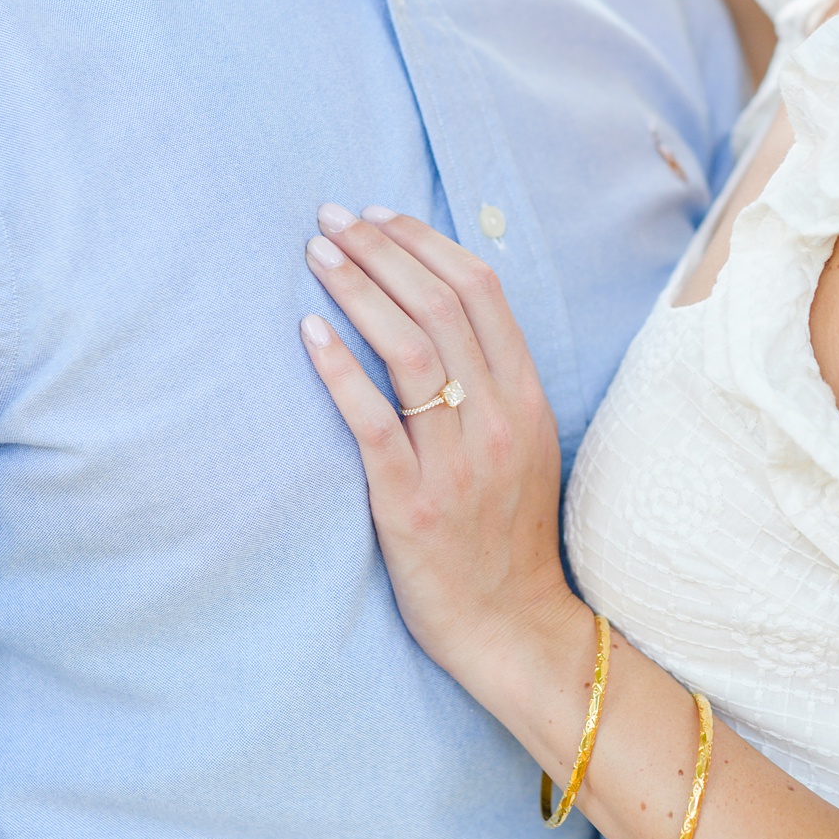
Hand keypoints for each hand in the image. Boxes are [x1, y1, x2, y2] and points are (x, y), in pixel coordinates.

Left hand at [297, 204, 576, 686]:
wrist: (510, 623)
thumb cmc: (506, 532)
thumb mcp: (524, 445)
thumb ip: (495, 383)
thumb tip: (443, 313)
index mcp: (528, 398)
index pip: (482, 293)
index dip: (427, 243)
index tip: (379, 215)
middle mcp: (499, 420)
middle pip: (442, 307)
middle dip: (382, 251)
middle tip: (332, 221)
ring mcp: (458, 462)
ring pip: (409, 351)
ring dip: (359, 291)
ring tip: (316, 257)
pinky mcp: (412, 503)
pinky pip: (375, 422)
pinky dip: (341, 370)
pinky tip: (310, 332)